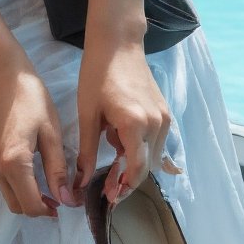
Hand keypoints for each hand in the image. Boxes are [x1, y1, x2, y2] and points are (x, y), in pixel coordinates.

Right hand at [0, 60, 70, 218]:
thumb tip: (66, 199)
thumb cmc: (31, 97)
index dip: (52, 210)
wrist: (2, 74)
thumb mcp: (51, 133)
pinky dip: (21, 187)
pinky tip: (37, 173)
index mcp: (14, 163)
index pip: (32, 205)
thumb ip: (58, 169)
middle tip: (62, 196)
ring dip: (30, 199)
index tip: (70, 201)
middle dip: (40, 208)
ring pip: (10, 197)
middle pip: (18, 207)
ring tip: (52, 185)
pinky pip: (5, 184)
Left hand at [72, 43, 181, 203]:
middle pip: (146, 167)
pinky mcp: (165, 112)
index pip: (136, 170)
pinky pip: (155, 141)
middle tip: (106, 188)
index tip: (109, 199)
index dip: (123, 188)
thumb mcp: (88, 114)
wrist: (118, 44)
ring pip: (152, 156)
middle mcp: (157, 124)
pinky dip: (139, 147)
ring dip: (133, 162)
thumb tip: (79, 183)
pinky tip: (119, 137)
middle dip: (127, 180)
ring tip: (109, 151)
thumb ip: (85, 151)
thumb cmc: (98, 75)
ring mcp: (164, 118)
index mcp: (136, 125)